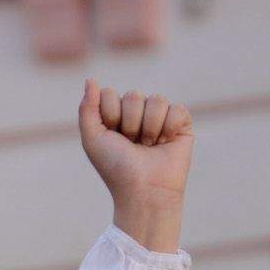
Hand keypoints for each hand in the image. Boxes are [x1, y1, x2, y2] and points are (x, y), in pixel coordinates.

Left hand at [78, 79, 193, 252]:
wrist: (143, 190)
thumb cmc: (116, 168)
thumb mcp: (92, 139)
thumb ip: (87, 108)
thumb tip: (91, 79)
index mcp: (115, 116)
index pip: (109, 94)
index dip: (110, 116)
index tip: (112, 138)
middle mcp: (137, 114)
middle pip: (133, 96)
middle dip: (130, 123)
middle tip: (133, 145)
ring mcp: (160, 118)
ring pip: (156, 100)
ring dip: (150, 128)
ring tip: (150, 146)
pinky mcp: (181, 124)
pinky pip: (177, 108)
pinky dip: (170, 127)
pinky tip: (166, 142)